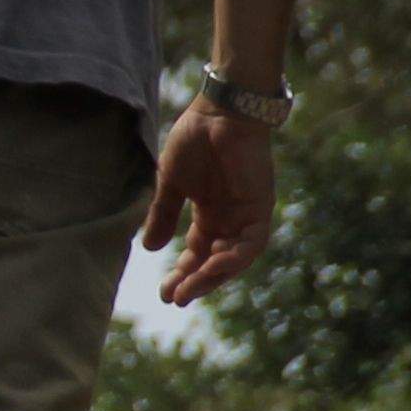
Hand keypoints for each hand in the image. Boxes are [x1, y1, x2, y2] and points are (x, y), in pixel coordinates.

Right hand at [144, 102, 277, 305]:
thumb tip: (149, 249)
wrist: (219, 111)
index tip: (164, 293)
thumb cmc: (195, 139)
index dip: (182, 274)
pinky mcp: (261, 207)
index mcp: (210, 214)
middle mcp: (230, 219)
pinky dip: (234, 258)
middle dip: (196, 282)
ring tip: (190, 289)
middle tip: (175, 298)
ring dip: (214, 276)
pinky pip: (251, 243)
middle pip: (215, 263)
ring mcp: (247, 214)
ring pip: (236, 259)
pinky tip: (212, 266)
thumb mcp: (170, 184)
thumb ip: (162, 215)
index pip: (197, 254)